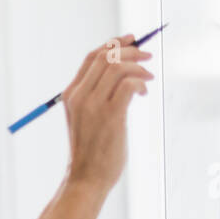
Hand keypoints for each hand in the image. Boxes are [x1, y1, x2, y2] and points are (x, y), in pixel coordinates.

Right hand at [61, 35, 153, 193]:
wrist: (86, 178)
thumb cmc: (90, 151)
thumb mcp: (85, 118)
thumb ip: (95, 97)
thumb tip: (122, 73)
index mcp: (70, 94)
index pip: (92, 57)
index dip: (113, 43)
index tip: (131, 40)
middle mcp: (79, 96)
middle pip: (106, 56)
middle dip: (131, 50)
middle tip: (148, 57)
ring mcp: (94, 105)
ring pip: (118, 66)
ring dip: (139, 66)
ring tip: (149, 79)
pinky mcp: (111, 115)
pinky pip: (129, 84)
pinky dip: (141, 82)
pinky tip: (144, 93)